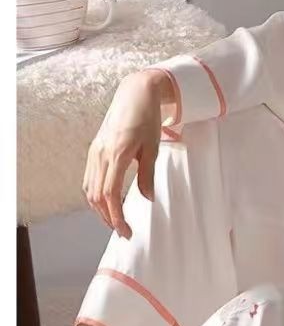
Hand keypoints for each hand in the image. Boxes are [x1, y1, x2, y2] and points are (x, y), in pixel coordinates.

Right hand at [83, 70, 170, 237]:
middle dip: (108, 217)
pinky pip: (89, 178)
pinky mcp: (94, 149)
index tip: (126, 231)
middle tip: (123, 231)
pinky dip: (95, 195)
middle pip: (97, 196)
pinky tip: (105, 202)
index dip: (116, 216)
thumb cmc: (147, 118)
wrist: (135, 94)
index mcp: (117, 154)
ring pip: (90, 189)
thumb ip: (147, 174)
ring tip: (115, 220)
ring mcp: (95, 152)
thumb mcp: (153, 147)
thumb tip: (148, 198)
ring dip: (100, 208)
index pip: (110, 194)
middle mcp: (101, 154)